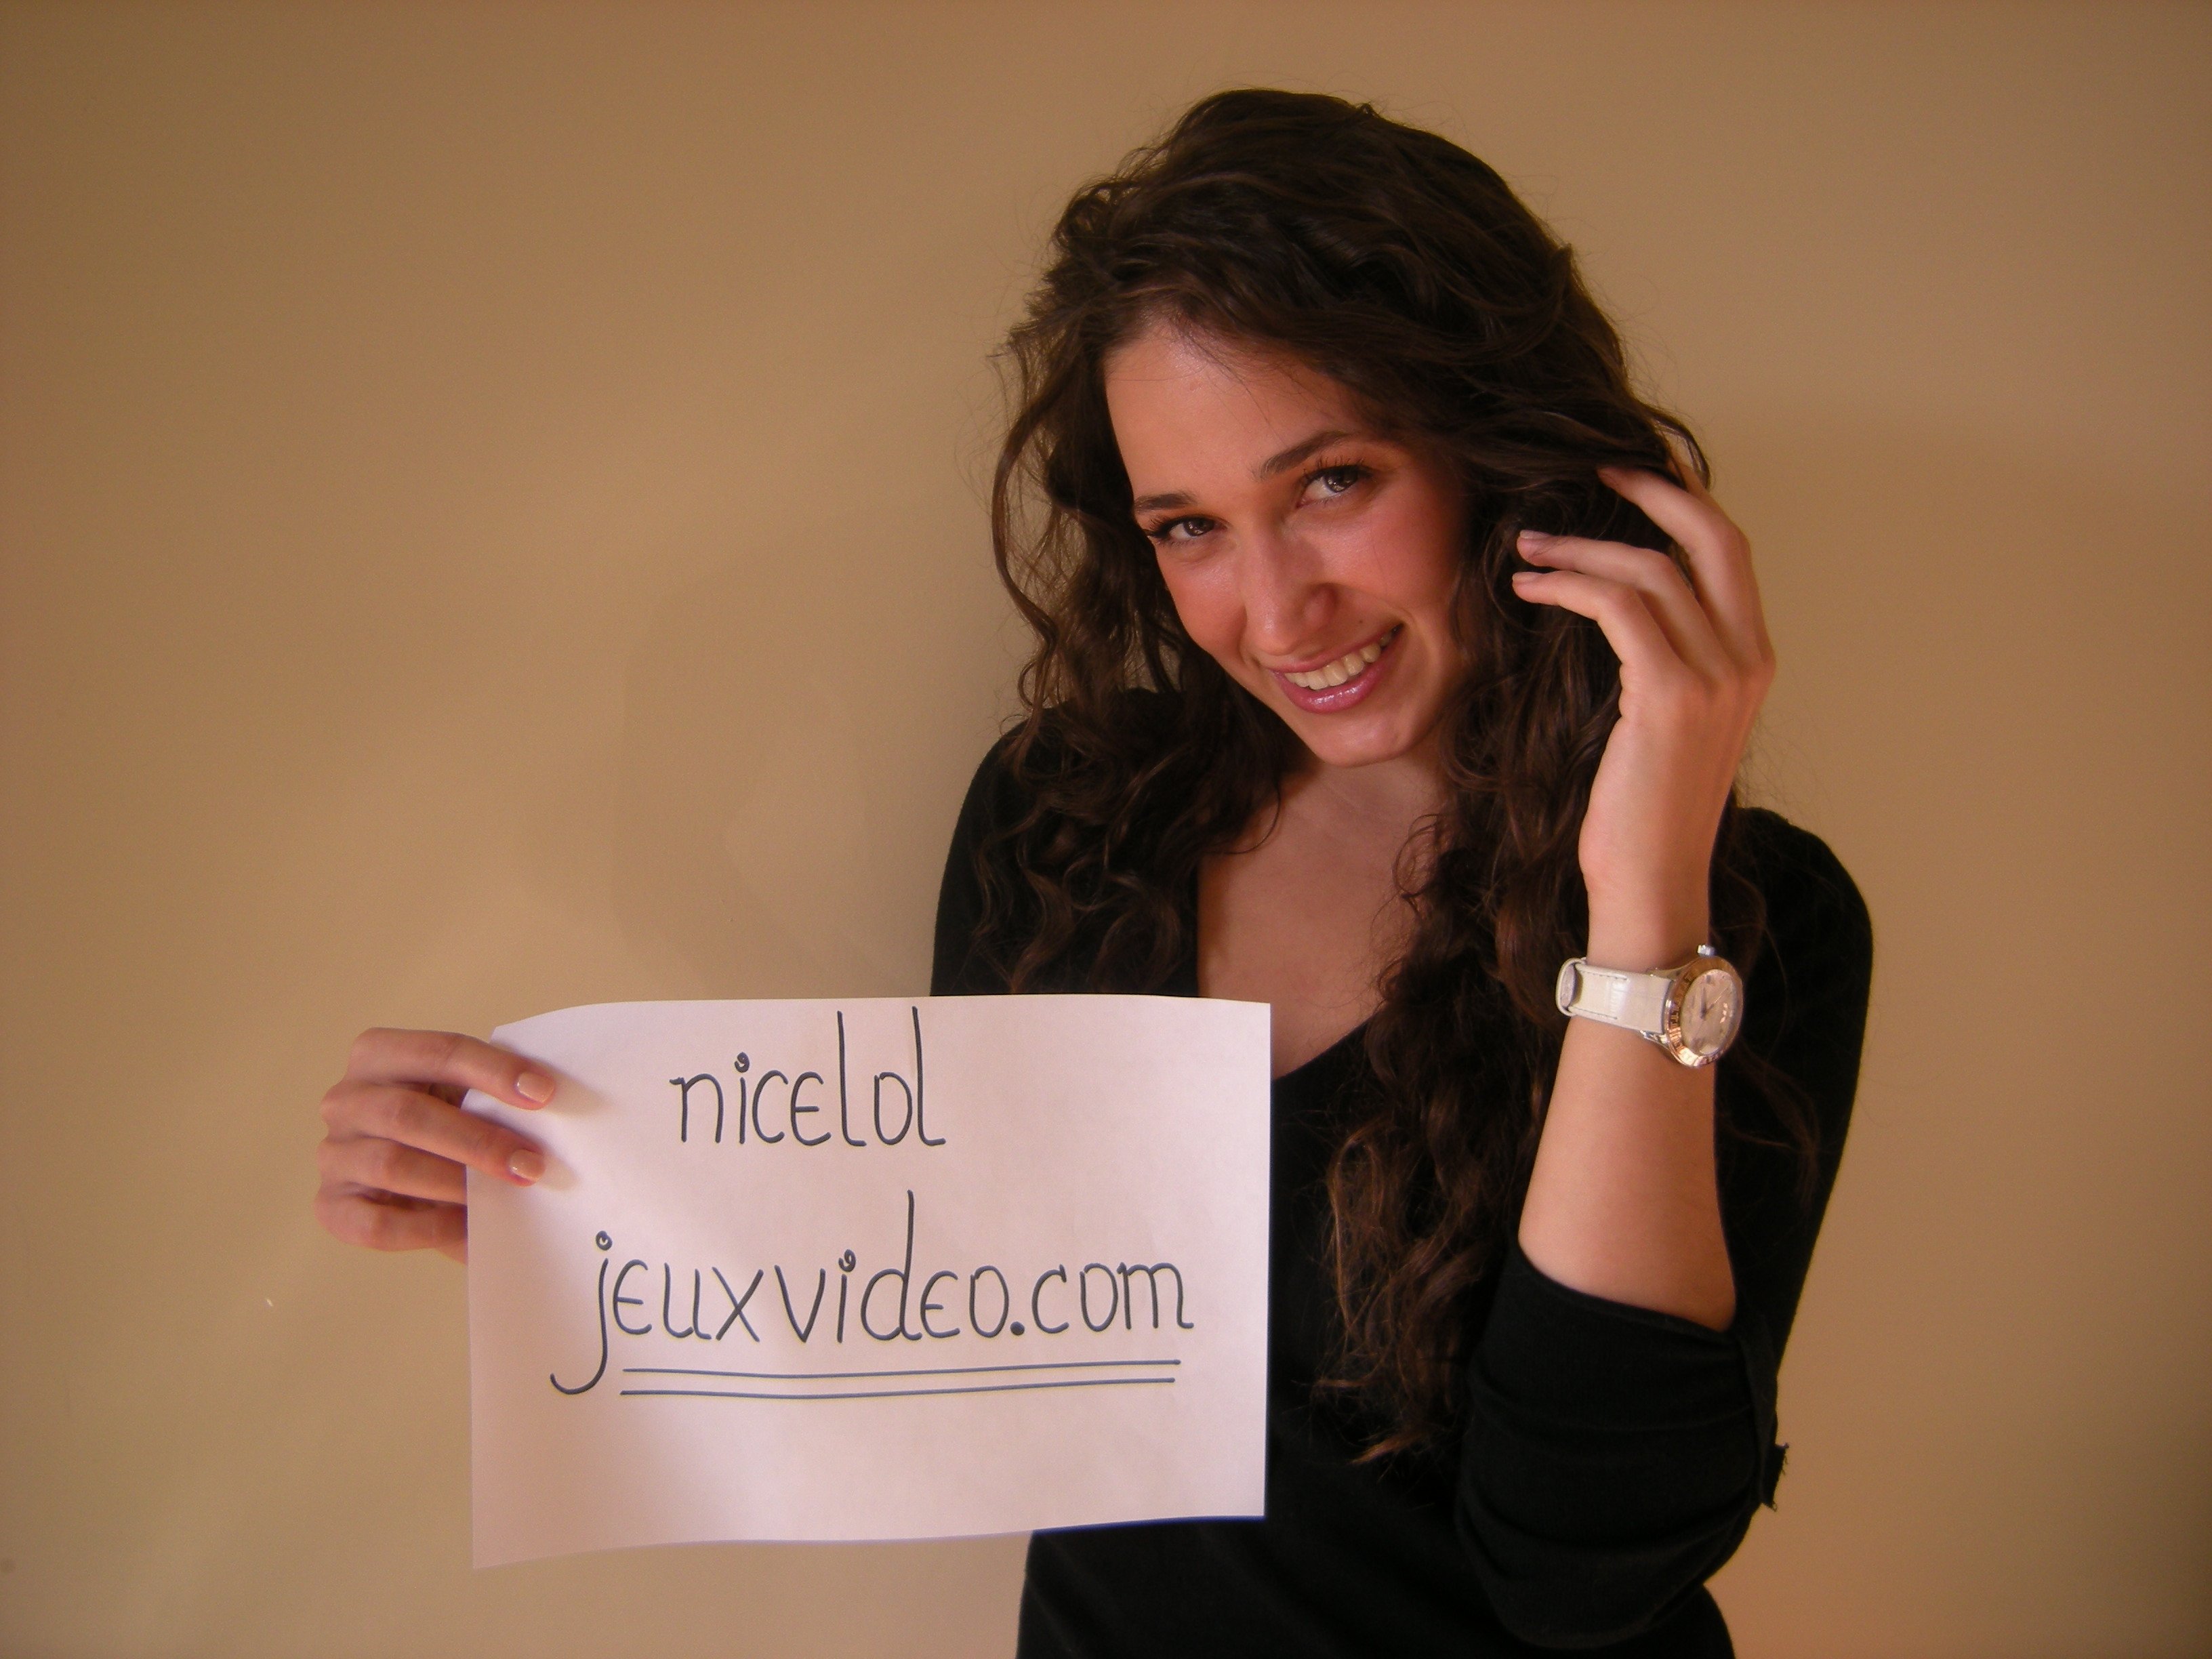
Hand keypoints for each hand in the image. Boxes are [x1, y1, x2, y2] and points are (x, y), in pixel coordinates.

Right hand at [314, 1028, 555, 1262]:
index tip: (543, 1093)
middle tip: (531, 1163)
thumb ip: (494, 1094)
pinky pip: (375, 1223)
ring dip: (456, 1182)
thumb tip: (546, 1103)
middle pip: (406, 1113)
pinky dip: (428, 1228)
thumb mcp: (468, 1097)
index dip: (493, 1071)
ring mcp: (333, 1154)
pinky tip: (469, 1227)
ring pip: (391, 1165)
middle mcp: (345, 1100)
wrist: (425, 1183)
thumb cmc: (453, 1126)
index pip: (438, 1052)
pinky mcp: (332, 1206)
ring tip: (506, 1194)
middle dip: (477, 1139)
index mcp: (378, 1054)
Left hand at [1509, 462, 1774, 966]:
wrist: (1652, 883)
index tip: (1632, 474)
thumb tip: (1615, 604)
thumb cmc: (1642, 810)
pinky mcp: (1671, 696)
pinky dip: (1570, 583)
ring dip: (1581, 546)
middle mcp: (1748, 660)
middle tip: (1591, 470)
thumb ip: (1663, 661)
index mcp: (1753, 661)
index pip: (1730, 551)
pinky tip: (1532, 586)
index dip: (1685, 500)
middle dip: (1652, 490)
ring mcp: (1717, 677)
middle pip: (1712, 536)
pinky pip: (1618, 607)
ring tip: (1528, 547)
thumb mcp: (1665, 723)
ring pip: (1650, 568)